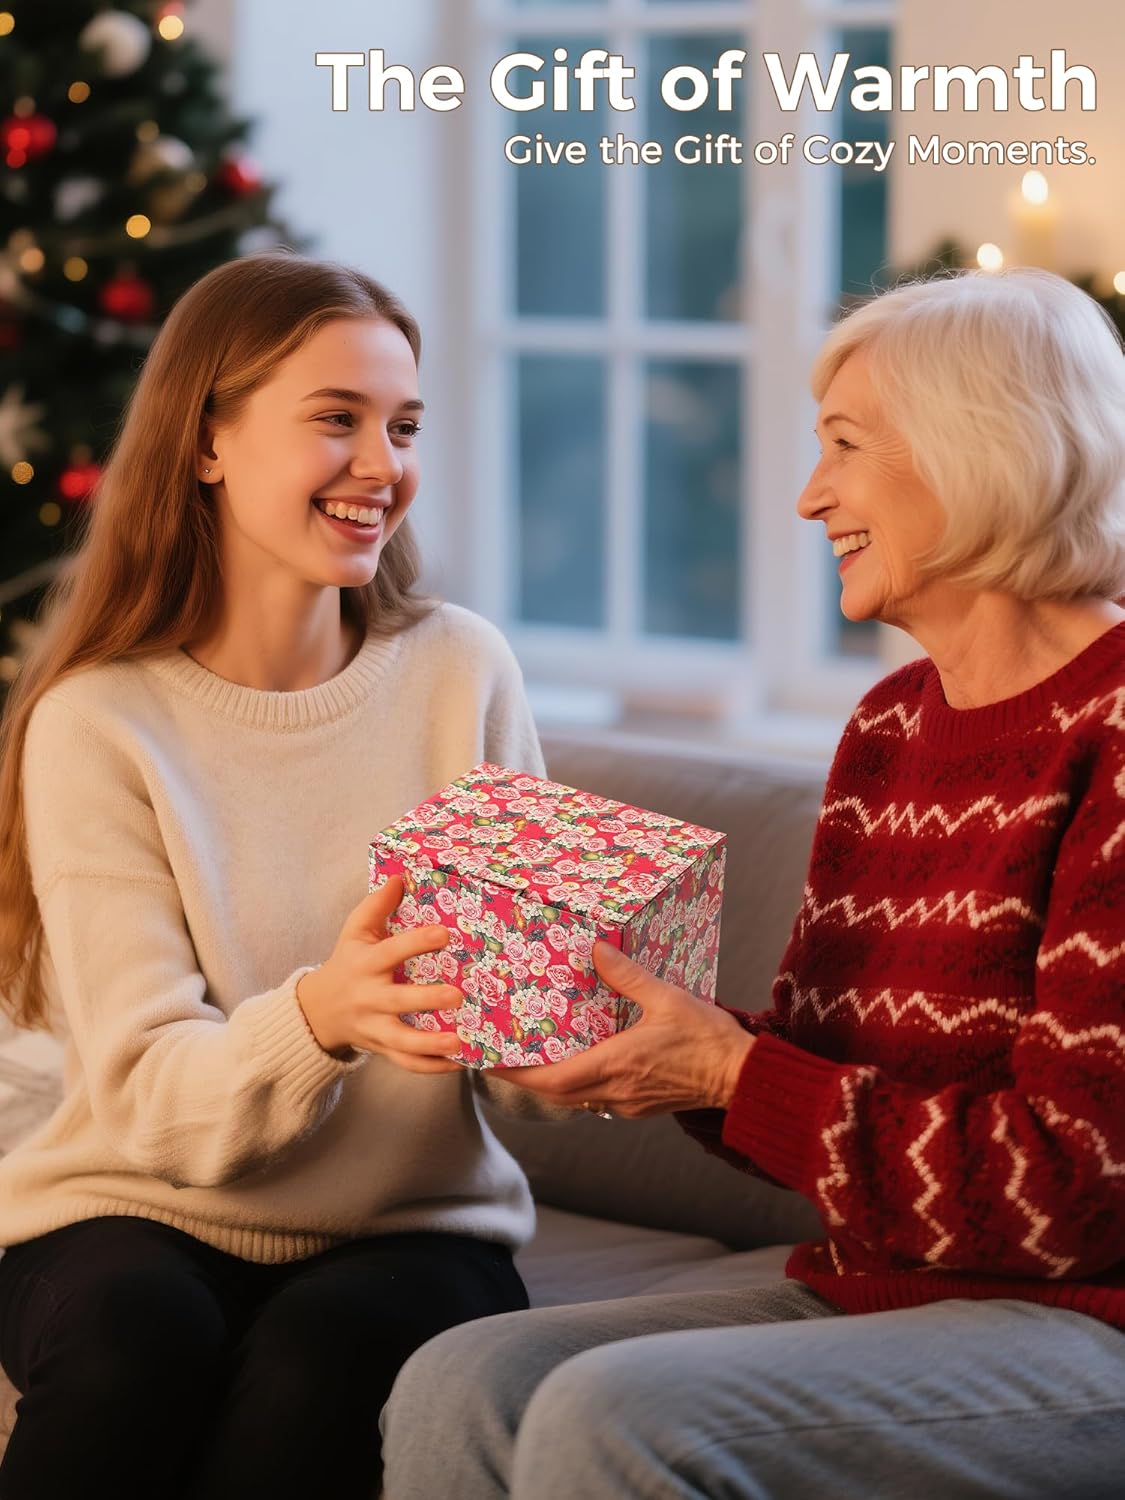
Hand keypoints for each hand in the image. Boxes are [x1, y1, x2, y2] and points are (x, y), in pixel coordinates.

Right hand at [296, 876, 463, 1072]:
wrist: (318, 1010)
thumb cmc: (347, 962)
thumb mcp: (354, 931)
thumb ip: (376, 905)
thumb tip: (399, 876)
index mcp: (365, 964)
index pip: (391, 952)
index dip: (416, 942)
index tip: (445, 933)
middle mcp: (369, 997)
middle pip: (397, 1001)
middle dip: (426, 999)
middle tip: (457, 995)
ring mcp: (374, 1027)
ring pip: (401, 1040)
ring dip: (429, 1043)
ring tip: (458, 1041)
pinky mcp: (381, 1049)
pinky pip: (406, 1063)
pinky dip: (431, 1066)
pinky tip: (460, 1061)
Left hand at [488, 942, 753, 1116]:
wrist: (743, 1078)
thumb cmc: (708, 1040)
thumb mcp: (668, 998)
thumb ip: (629, 976)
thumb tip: (598, 950)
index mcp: (616, 1066)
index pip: (552, 1080)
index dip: (517, 1073)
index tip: (491, 1061)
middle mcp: (616, 1091)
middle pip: (555, 1094)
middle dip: (525, 1078)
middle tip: (501, 1056)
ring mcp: (628, 1103)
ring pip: (575, 1099)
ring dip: (551, 1083)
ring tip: (533, 1058)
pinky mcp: (641, 1106)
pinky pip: (596, 1099)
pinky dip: (578, 1085)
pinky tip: (580, 1062)